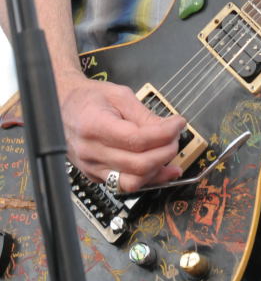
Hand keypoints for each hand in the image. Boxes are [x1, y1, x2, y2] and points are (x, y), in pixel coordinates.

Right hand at [59, 72, 185, 192]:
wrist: (63, 107)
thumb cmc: (90, 98)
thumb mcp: (119, 95)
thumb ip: (143, 114)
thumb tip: (167, 129)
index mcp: (95, 127)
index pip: (137, 140)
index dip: (164, 134)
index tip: (178, 123)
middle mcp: (92, 153)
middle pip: (138, 165)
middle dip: (165, 152)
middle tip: (176, 137)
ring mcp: (92, 168)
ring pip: (132, 183)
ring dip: (158, 171)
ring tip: (172, 157)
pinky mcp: (95, 176)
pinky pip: (124, 185)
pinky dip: (146, 179)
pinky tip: (162, 170)